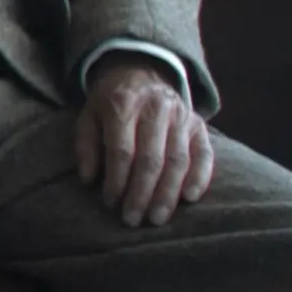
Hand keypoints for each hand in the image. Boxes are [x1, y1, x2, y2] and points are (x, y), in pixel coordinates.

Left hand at [77, 53, 212, 227]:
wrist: (142, 71)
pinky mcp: (199, 125)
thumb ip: (86, 146)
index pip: (122, 149)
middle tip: (132, 220)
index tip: (110, 202)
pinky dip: (200, 177)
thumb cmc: (110, 102)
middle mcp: (156, 108)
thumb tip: (88, 180)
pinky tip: (189, 198)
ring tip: (157, 218)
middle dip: (141, 193)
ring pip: (178, 160)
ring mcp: (182, 116)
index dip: (116, 180)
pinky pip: (205, 154)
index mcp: (123, 104)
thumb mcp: (88, 115)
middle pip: (151, 158)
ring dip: (168, 193)